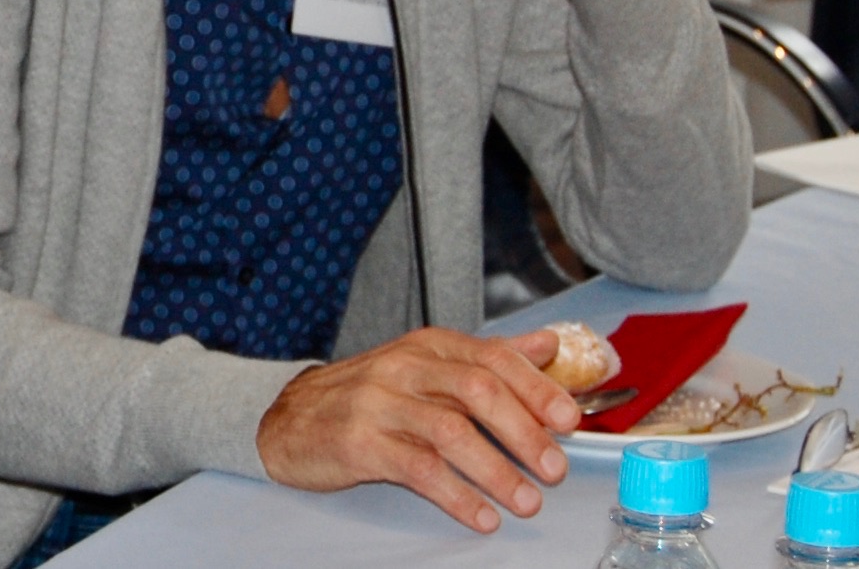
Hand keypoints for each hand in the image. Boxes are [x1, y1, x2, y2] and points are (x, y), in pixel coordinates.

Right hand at [255, 327, 581, 532]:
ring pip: (449, 431)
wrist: (289, 419)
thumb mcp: (427, 367)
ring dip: (496, 470)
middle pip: (477, 390)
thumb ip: (489, 358)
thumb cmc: (368, 396)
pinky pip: (416, 469)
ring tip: (526, 501)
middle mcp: (405, 368)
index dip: (536, 388)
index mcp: (429, 347)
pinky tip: (480, 514)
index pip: (493, 357)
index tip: (569, 418)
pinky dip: (455, 495)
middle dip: (524, 431)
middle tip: (554, 467)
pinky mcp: (359, 442)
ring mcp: (379, 403)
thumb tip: (548, 343)